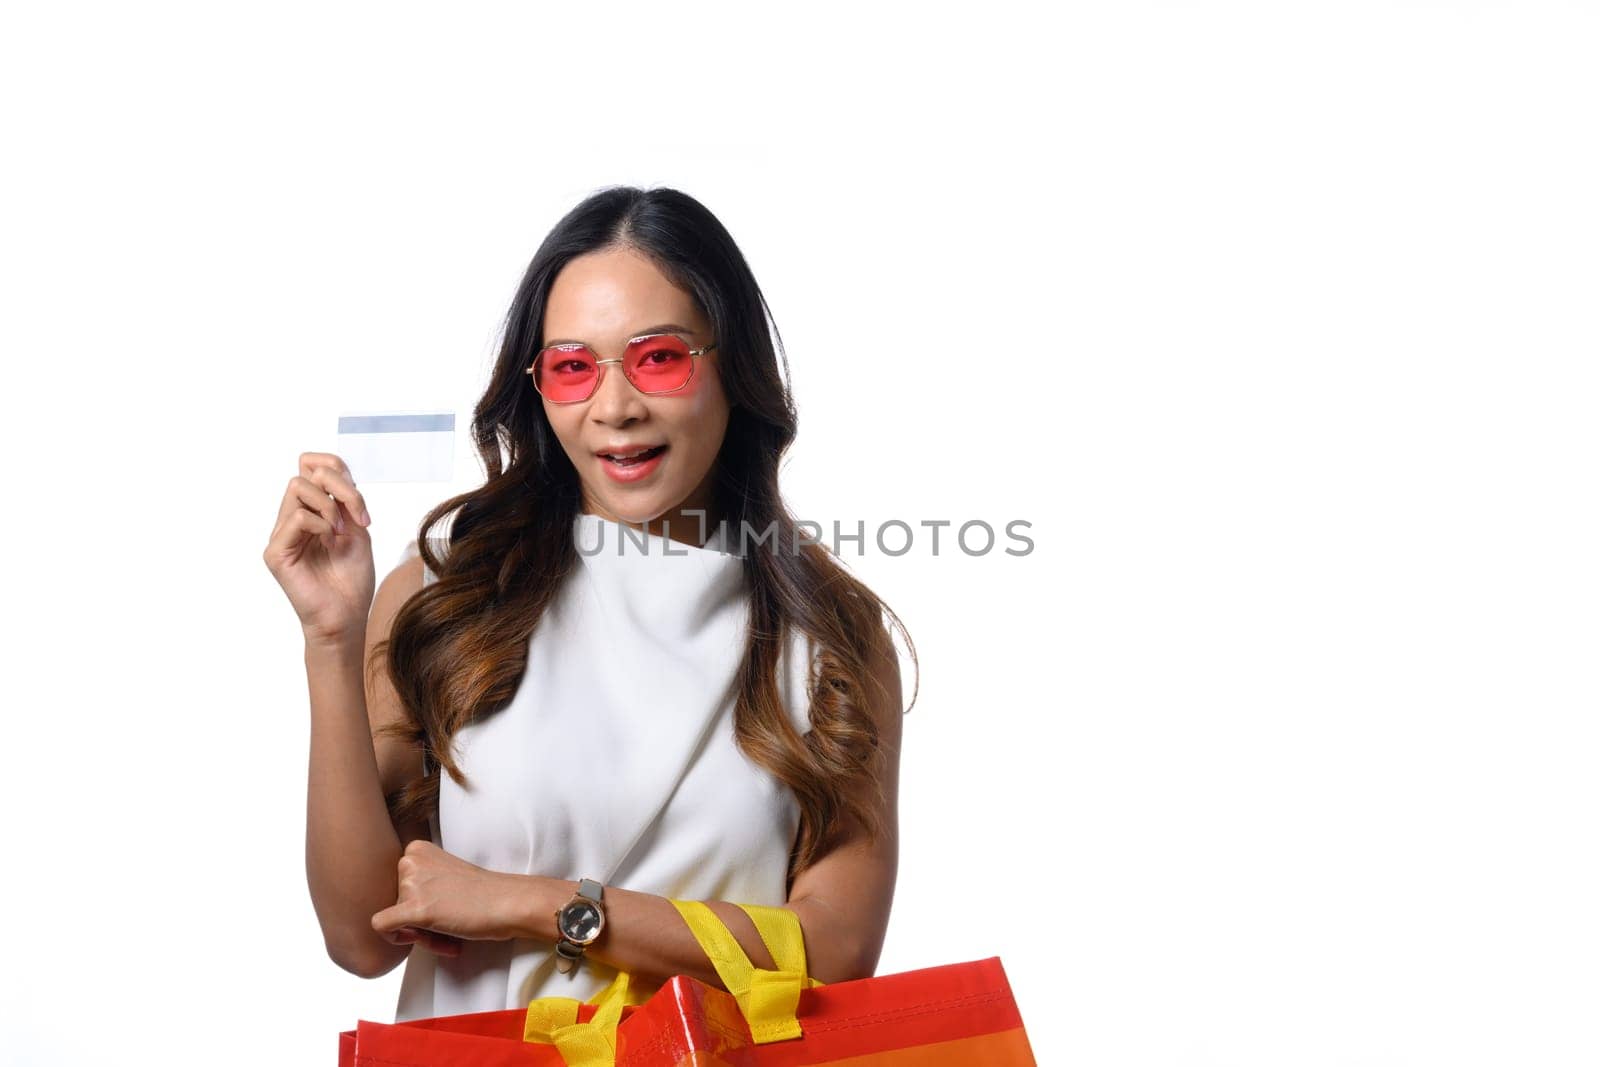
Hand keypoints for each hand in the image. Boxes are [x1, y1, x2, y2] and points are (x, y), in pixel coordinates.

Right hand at [262, 451, 374, 646]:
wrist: (347, 617)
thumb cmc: (352, 580)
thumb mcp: (357, 530)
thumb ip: (346, 501)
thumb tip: (335, 473)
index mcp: (312, 512)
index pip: (313, 467)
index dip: (337, 470)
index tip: (359, 503)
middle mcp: (293, 519)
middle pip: (306, 472)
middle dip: (341, 487)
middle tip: (358, 518)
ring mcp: (281, 534)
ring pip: (297, 487)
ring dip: (330, 506)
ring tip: (341, 533)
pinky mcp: (276, 552)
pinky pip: (296, 518)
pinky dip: (320, 524)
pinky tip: (330, 542)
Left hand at [371, 840, 532, 951]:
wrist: (509, 902)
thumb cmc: (483, 892)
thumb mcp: (444, 875)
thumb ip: (421, 882)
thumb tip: (395, 911)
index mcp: (416, 849)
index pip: (395, 884)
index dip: (414, 902)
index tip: (439, 909)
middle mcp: (409, 861)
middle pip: (392, 902)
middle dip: (416, 920)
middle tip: (446, 924)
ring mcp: (411, 883)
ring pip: (393, 920)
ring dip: (421, 933)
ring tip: (451, 932)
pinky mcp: (415, 908)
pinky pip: (381, 927)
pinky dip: (396, 939)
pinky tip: (427, 939)